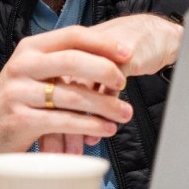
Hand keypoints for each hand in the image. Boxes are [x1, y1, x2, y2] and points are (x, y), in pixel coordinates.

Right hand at [0, 25, 132, 159]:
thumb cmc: (14, 101)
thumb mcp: (30, 72)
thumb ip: (58, 61)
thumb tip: (106, 56)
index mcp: (29, 48)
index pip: (71, 35)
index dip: (102, 43)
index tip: (126, 52)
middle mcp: (22, 65)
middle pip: (73, 60)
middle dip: (105, 70)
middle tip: (124, 83)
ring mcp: (19, 92)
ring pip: (72, 95)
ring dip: (104, 105)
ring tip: (124, 113)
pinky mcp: (20, 119)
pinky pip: (63, 121)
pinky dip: (89, 125)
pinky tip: (105, 128)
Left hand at [36, 14, 182, 152]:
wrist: (144, 34)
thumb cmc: (110, 58)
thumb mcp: (86, 78)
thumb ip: (70, 99)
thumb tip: (53, 136)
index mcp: (58, 54)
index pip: (44, 89)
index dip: (45, 119)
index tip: (45, 147)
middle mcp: (72, 52)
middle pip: (58, 94)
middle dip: (59, 127)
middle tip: (62, 154)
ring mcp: (93, 54)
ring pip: (81, 93)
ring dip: (82, 123)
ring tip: (82, 146)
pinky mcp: (118, 57)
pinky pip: (108, 88)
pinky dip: (104, 111)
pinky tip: (101, 129)